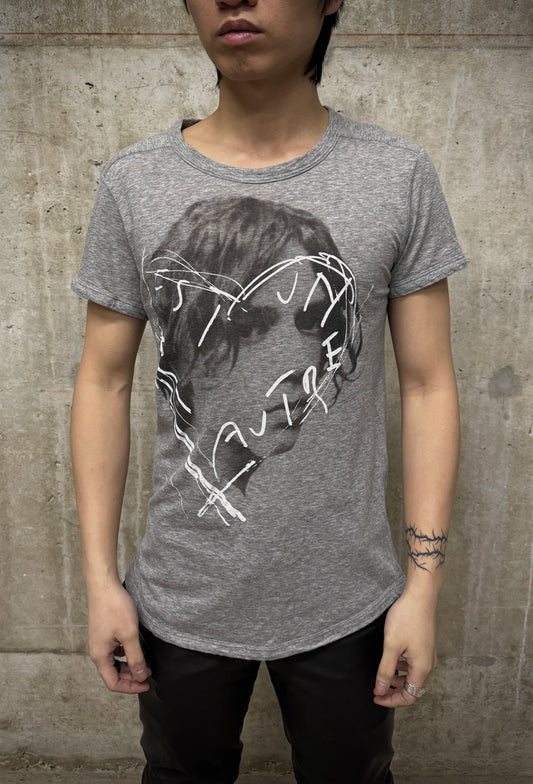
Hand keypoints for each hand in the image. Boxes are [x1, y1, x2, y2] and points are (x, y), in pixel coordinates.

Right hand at [86, 581, 150, 693]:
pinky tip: (135, 649)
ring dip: (128, 665)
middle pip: (113, 673)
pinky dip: (124, 654)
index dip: (131, 687)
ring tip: (144, 662)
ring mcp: (98, 642)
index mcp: (99, 656)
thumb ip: (135, 657)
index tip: (146, 683)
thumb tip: (140, 676)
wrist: (104, 585)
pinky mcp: (102, 633)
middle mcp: (96, 651)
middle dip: (131, 676)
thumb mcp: (129, 634)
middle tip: (148, 672)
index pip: (113, 682)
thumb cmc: (115, 608)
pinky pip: (113, 651)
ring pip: (114, 662)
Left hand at [373, 589, 436, 707]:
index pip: (410, 697)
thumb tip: (381, 690)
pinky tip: (391, 659)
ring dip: (398, 679)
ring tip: (382, 674)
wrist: (420, 596)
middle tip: (377, 688)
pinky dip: (402, 667)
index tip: (376, 697)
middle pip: (413, 688)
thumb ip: (385, 671)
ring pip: (413, 676)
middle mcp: (429, 664)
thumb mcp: (391, 646)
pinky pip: (414, 664)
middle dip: (394, 691)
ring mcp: (428, 654)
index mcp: (422, 668)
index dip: (392, 700)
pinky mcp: (425, 645)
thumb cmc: (406, 618)